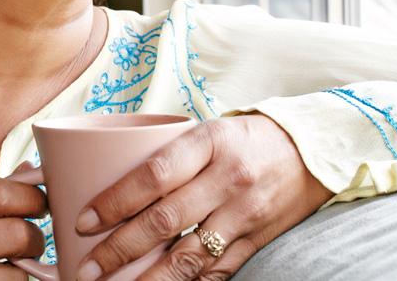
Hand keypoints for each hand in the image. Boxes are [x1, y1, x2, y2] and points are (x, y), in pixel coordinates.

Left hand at [74, 114, 331, 280]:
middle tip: (88, 267)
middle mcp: (228, 180)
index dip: (114, 202)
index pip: (153, 175)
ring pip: (188, 257)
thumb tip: (106, 180)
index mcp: (210, 143)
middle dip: (120, 249)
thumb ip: (167, 155)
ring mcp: (244, 214)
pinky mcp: (256, 241)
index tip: (83, 222)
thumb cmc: (245, 138)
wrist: (312, 150)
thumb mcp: (208, 130)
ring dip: (148, 279)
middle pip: (165, 221)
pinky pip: (216, 271)